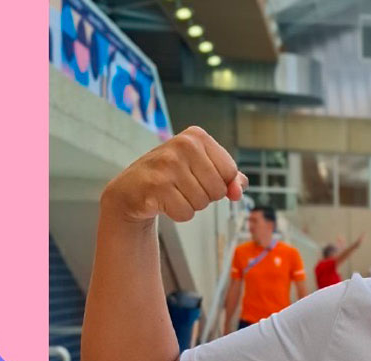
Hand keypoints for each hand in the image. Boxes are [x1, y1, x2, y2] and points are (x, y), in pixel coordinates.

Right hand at [101, 126, 246, 223]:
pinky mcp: (156, 186)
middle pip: (218, 189)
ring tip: (172, 192)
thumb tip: (238, 190)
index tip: (199, 177)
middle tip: (183, 187)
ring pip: (203, 202)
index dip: (220, 183)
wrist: (132, 189)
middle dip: (205, 196)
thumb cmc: (172, 177)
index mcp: (197, 136)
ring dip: (191, 205)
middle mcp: (182, 145)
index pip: (230, 172)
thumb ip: (229, 178)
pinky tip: (163, 201)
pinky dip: (178, 214)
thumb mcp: (203, 169)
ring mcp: (168, 164)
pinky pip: (186, 213)